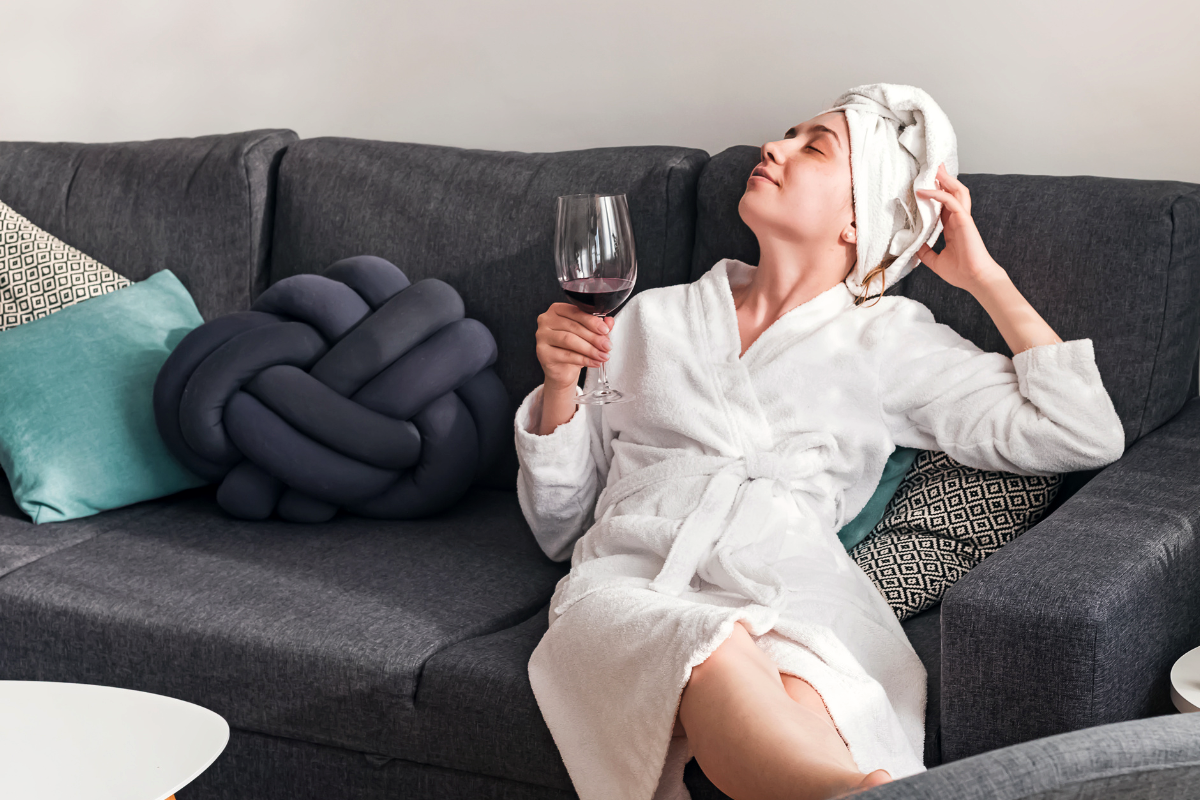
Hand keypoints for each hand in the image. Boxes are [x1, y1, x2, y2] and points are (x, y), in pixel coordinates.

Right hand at [535, 302, 613, 391]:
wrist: (562, 370)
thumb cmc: (574, 348)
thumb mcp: (588, 335)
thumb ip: (598, 327)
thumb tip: (609, 322)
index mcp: (557, 310)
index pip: (575, 312)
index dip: (592, 321)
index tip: (605, 330)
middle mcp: (546, 320)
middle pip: (573, 326)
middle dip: (594, 337)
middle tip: (607, 346)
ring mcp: (542, 336)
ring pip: (569, 340)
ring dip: (589, 349)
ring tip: (602, 355)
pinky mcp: (542, 352)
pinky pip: (565, 355)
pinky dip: (583, 359)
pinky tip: (594, 362)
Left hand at [915, 164, 1007, 292]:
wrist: (975, 279)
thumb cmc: (961, 272)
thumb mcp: (935, 261)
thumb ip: (926, 252)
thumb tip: (914, 246)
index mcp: (954, 227)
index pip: (945, 205)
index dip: (937, 193)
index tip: (928, 184)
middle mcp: (959, 220)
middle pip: (953, 193)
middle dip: (944, 179)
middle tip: (935, 167)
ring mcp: (963, 219)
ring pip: (957, 191)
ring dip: (946, 179)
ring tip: (935, 169)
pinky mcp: (964, 220)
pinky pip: (951, 201)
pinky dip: (938, 194)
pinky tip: (924, 191)